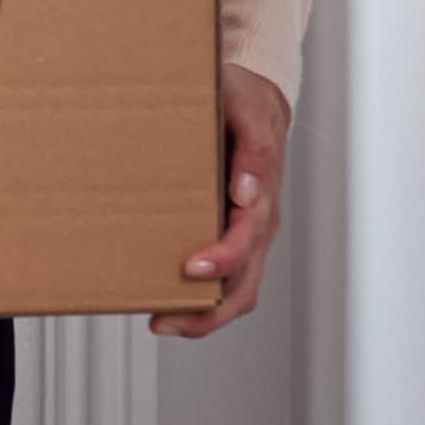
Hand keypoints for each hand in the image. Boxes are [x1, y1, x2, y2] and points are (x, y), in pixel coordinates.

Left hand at [153, 67, 289, 339]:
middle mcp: (258, 223)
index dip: (224, 258)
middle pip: (245, 284)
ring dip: (203, 315)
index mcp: (262, 192)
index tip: (194, 267)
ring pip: (236, 292)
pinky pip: (223, 281)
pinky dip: (199, 300)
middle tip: (167, 318)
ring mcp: (246, 236)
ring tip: (163, 322)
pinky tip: (166, 302)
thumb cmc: (245, 103)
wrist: (253, 102)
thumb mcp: (245, 107)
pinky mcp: (229, 238)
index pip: (250, 237)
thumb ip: (252, 144)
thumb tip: (247, 191)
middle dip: (209, 310)